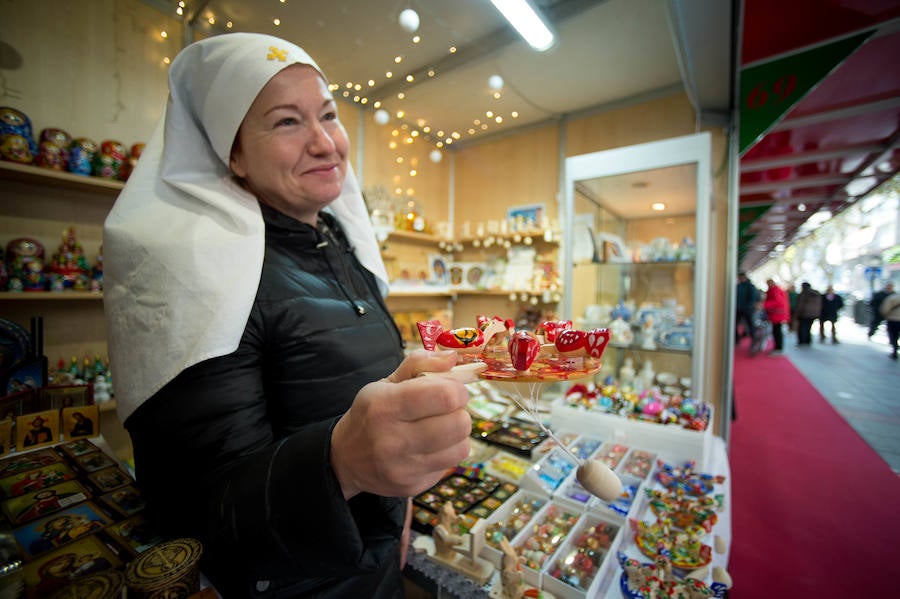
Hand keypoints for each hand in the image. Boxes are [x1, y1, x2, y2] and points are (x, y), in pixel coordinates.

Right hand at [330, 350, 471, 499]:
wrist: (345, 459)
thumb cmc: (372, 413)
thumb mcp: (386, 383)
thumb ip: (419, 364)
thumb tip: (452, 358)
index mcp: (385, 405)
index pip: (445, 396)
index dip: (458, 390)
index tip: (452, 390)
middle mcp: (392, 440)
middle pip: (459, 424)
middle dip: (460, 412)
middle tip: (447, 410)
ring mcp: (402, 468)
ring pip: (462, 447)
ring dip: (457, 435)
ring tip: (440, 429)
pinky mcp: (411, 487)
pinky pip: (450, 465)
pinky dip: (446, 454)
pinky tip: (428, 448)